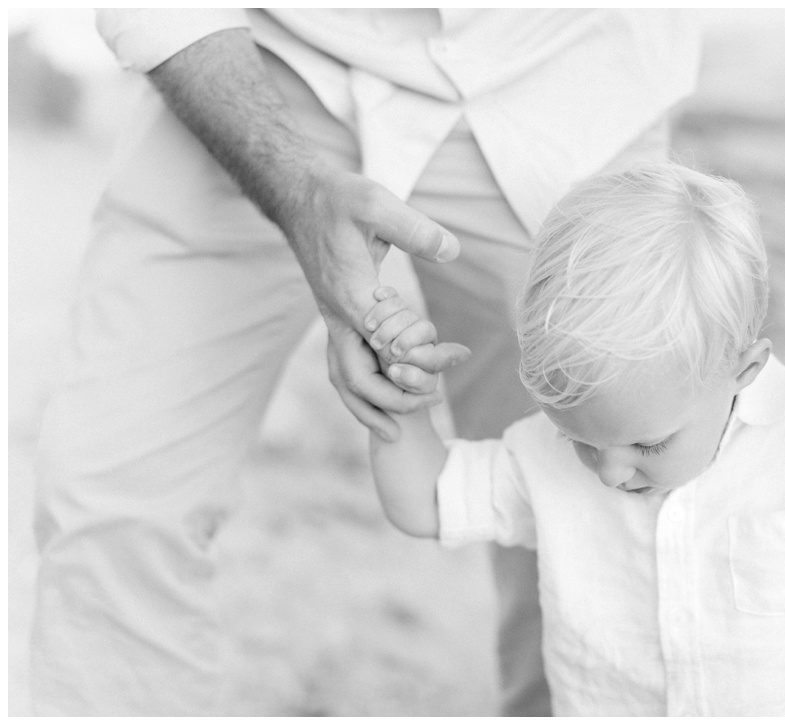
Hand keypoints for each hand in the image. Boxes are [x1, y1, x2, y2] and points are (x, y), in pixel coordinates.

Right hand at [283, 163, 465, 435]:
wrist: (298, 196)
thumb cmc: (339, 198)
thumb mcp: (375, 203)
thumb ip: (414, 228)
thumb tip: (452, 250)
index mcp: (349, 295)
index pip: (384, 345)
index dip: (420, 359)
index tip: (456, 358)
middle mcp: (337, 315)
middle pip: (356, 378)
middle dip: (393, 399)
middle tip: (434, 403)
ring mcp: (333, 318)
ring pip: (344, 377)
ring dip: (371, 404)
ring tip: (397, 430)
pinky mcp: (337, 314)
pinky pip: (346, 362)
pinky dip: (364, 384)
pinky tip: (390, 388)